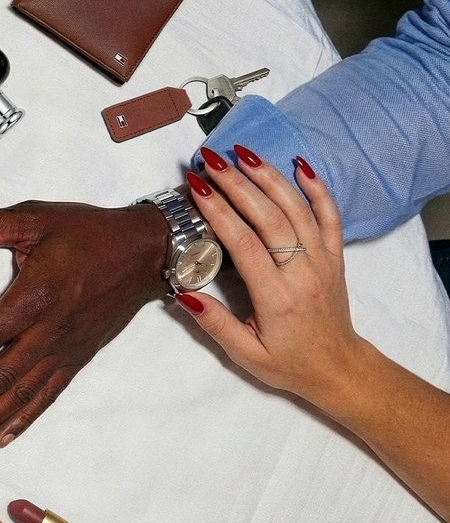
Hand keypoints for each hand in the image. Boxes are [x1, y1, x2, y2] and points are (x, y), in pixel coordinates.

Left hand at [0, 201, 169, 452]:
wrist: (144, 252)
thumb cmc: (88, 232)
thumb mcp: (33, 218)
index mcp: (33, 298)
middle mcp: (48, 333)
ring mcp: (64, 351)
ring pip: (20, 396)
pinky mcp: (77, 359)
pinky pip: (46, 396)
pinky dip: (23, 419)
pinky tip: (2, 436)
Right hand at [176, 146, 364, 401]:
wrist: (339, 368)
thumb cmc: (289, 363)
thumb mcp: (245, 355)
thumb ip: (215, 324)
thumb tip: (183, 293)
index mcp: (278, 297)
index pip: (245, 244)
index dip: (220, 212)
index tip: (197, 188)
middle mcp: (304, 272)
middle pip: (270, 217)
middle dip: (238, 184)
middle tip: (210, 161)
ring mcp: (323, 260)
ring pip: (298, 208)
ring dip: (269, 177)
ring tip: (243, 153)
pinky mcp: (335, 255)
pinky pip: (330, 215)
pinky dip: (317, 187)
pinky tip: (299, 164)